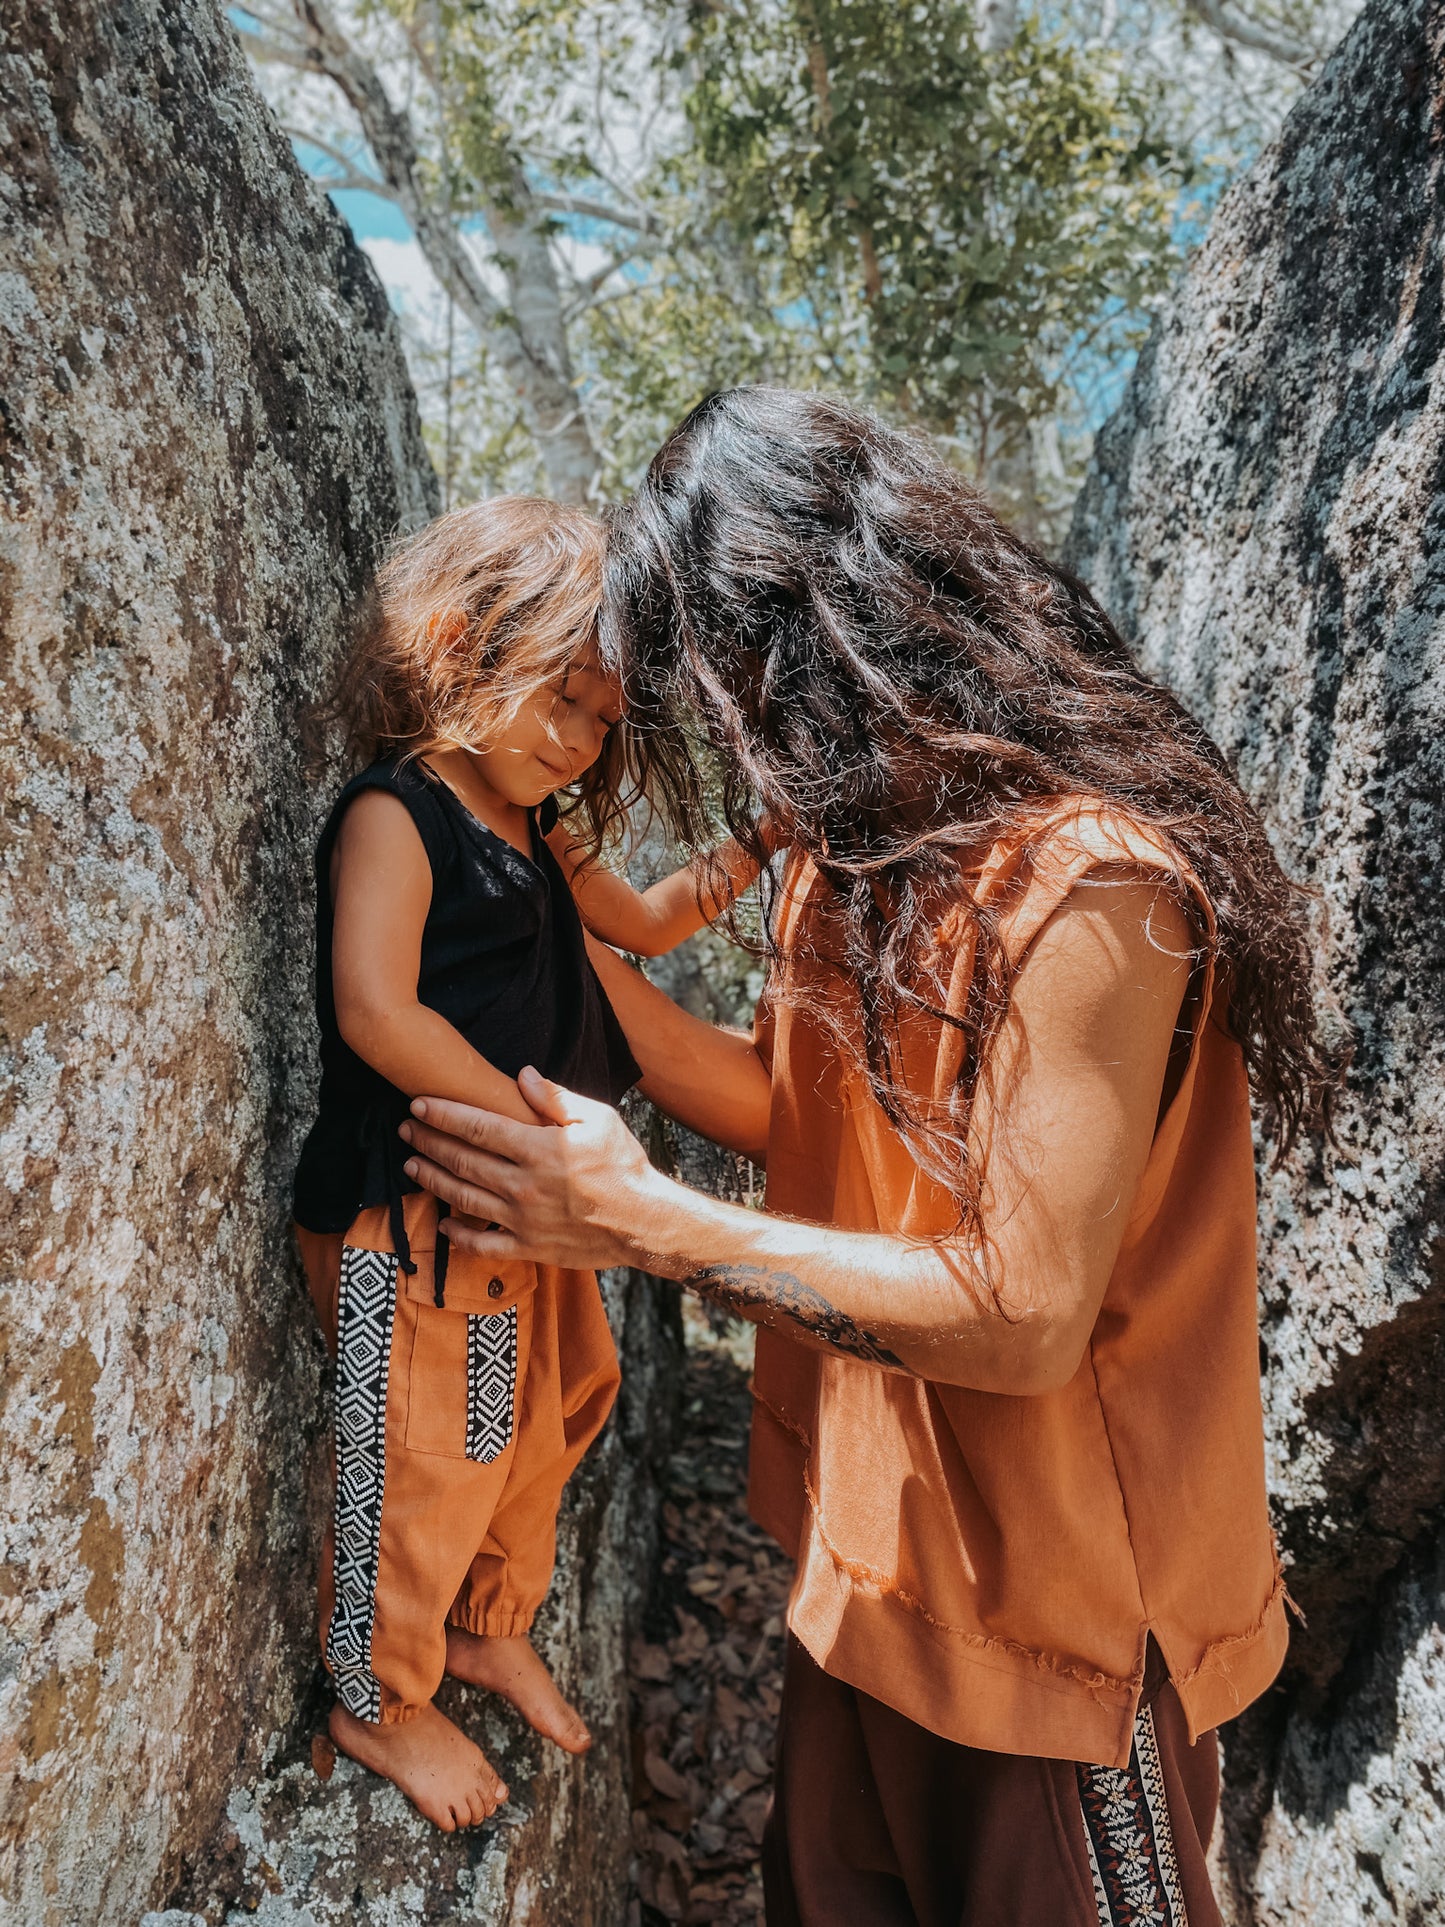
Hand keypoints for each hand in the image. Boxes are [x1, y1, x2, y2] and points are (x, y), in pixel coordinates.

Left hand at [399, 1067, 666, 1271]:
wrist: (646, 1222)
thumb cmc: (624, 1166)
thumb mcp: (599, 1119)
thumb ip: (556, 1098)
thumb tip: (522, 1074)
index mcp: (539, 1149)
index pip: (478, 1126)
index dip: (443, 1114)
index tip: (419, 1104)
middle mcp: (524, 1184)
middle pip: (463, 1160)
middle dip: (429, 1142)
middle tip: (405, 1129)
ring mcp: (523, 1219)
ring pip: (464, 1198)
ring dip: (433, 1179)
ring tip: (412, 1165)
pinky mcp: (529, 1247)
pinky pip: (483, 1244)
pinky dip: (458, 1235)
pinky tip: (442, 1223)